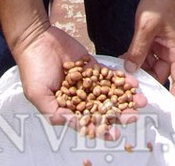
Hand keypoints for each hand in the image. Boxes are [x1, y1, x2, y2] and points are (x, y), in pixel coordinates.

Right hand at [12, 23, 146, 138]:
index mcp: (67, 109)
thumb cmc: (33, 70)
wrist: (37, 40)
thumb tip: (75, 125)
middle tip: (134, 117)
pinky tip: (133, 83)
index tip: (114, 134)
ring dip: (125, 98)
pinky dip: (121, 79)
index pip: (86, 122)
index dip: (100, 129)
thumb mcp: (39, 95)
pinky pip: (109, 75)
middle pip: (103, 109)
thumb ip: (56, 112)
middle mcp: (79, 97)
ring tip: (141, 101)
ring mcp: (87, 81)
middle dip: (119, 114)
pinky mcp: (92, 66)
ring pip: (109, 93)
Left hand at [124, 0, 174, 101]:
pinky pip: (145, 55)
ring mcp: (163, 46)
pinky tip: (122, 61)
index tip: (165, 109)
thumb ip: (138, 49)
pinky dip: (136, 59)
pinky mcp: (155, 41)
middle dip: (146, 82)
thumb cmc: (160, 2)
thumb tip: (129, 70)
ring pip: (151, 66)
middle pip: (161, 75)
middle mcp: (172, 51)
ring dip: (138, 70)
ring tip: (121, 76)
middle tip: (129, 92)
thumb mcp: (146, 26)